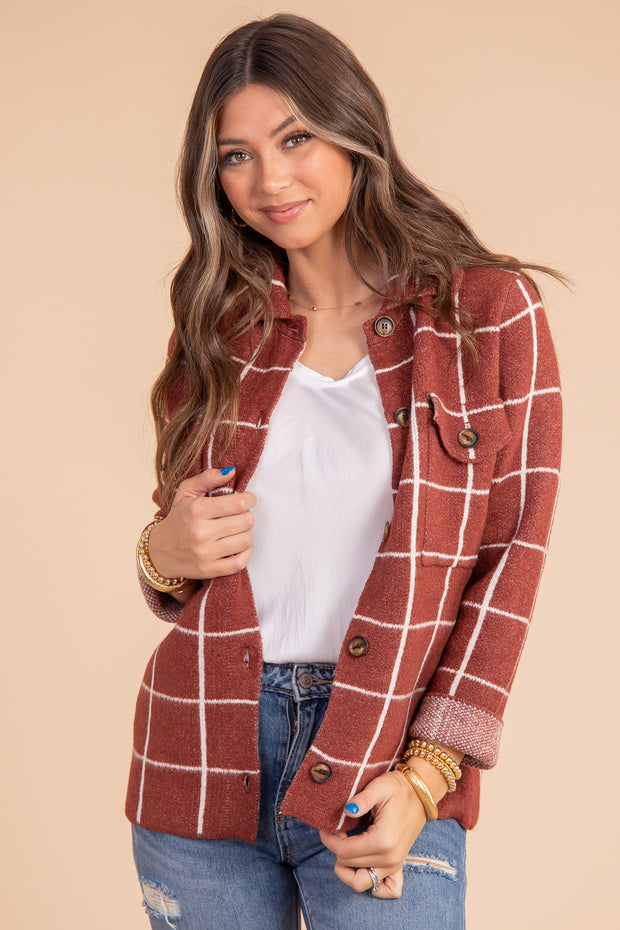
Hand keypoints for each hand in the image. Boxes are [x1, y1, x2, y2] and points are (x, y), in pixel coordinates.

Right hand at [148, 467, 255, 581]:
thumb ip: (207, 478)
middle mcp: (201, 532)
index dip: (249, 499)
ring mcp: (205, 553)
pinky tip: (239, 546)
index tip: (247, 499)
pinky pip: (240, 562)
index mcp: (197, 510)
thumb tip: (231, 471)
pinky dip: (246, 553)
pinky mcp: (209, 570)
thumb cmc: (178, 518)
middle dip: (247, 516)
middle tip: (240, 515)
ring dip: (246, 533)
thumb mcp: (186, 493)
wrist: (159, 552)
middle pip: (246, 521)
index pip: (239, 503)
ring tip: (237, 530)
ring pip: (246, 540)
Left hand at [319, 770, 426, 898]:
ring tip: (346, 847)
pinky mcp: (398, 865)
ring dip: (347, 869)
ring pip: (361, 882)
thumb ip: (360, 800)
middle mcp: (389, 858)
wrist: (420, 793)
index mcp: (381, 840)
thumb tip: (346, 811)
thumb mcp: (378, 787)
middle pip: (348, 865)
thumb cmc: (398, 789)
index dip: (330, 840)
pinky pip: (387, 889)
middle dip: (336, 849)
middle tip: (335, 831)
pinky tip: (364, 868)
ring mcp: (395, 865)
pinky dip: (374, 886)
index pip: (344, 852)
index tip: (327, 827)